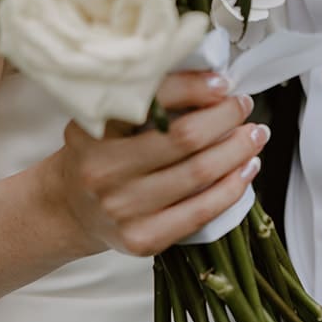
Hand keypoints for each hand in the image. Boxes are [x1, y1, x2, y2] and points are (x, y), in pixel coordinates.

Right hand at [53, 71, 268, 258]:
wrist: (68, 209)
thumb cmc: (96, 155)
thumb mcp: (103, 119)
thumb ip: (142, 102)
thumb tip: (210, 82)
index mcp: (92, 131)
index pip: (151, 100)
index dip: (195, 88)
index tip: (221, 83)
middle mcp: (103, 171)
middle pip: (184, 138)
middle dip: (226, 117)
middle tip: (244, 105)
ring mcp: (122, 210)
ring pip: (198, 174)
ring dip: (237, 150)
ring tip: (254, 134)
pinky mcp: (142, 239)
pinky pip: (200, 212)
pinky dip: (232, 188)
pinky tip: (246, 169)